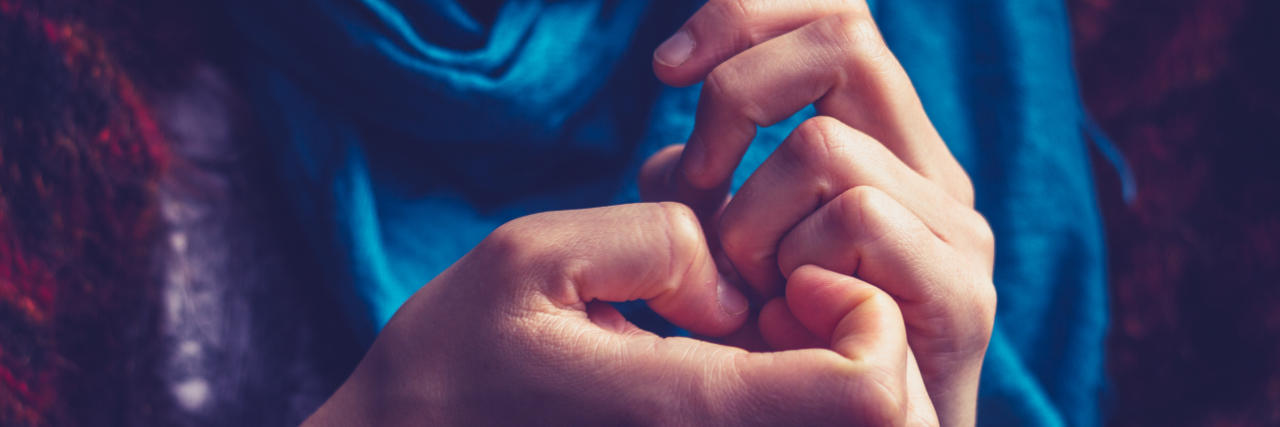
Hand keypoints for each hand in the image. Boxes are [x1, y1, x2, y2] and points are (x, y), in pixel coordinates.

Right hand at [302, 203, 936, 425]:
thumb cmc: (454, 360)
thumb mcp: (535, 256)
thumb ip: (660, 242)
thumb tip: (737, 289)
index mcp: (687, 414)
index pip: (868, 392)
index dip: (866, 314)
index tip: (797, 274)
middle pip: (883, 424)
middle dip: (863, 344)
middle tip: (781, 301)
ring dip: (831, 374)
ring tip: (753, 331)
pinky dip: (793, 397)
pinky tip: (730, 362)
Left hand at [642, 1, 996, 424]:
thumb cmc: (784, 350)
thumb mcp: (727, 245)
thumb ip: (704, 188)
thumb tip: (671, 158)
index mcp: (884, 142)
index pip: (836, 12)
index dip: (745, 14)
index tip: (666, 70)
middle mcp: (929, 168)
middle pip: (843, 39)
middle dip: (735, 96)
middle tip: (698, 181)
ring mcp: (955, 227)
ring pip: (826, 144)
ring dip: (751, 219)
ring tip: (751, 289)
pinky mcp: (962, 289)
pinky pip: (858, 216)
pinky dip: (796, 262)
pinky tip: (790, 314)